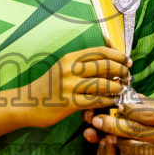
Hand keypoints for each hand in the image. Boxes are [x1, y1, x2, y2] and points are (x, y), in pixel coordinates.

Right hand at [4, 47, 130, 127]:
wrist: (25, 103)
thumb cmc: (47, 87)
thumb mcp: (62, 68)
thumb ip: (81, 63)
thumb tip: (107, 59)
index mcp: (69, 58)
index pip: (99, 51)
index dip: (117, 55)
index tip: (127, 61)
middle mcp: (69, 69)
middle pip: (104, 65)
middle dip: (121, 71)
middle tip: (128, 77)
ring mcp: (69, 86)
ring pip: (102, 83)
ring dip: (117, 86)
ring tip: (122, 89)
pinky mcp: (68, 103)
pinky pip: (95, 100)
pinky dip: (108, 100)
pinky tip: (113, 101)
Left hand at [88, 99, 153, 154]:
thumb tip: (148, 108)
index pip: (146, 112)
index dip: (125, 107)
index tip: (111, 102)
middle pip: (137, 132)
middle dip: (113, 126)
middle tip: (95, 120)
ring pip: (140, 151)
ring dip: (120, 144)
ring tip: (103, 138)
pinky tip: (125, 152)